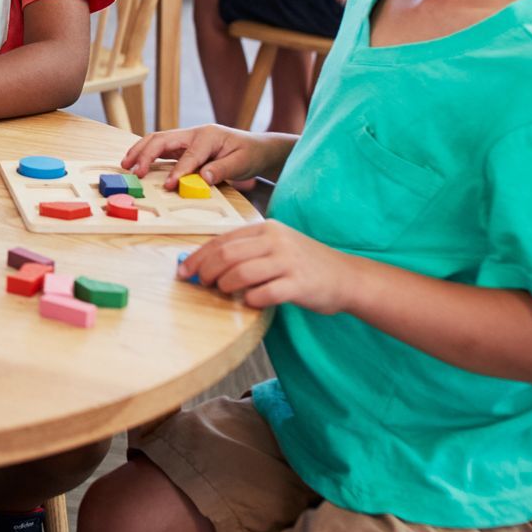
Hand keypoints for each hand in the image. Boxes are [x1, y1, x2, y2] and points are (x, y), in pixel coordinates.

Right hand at [121, 124, 279, 189]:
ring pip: (156, 140)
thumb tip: (202, 180)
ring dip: (140, 151)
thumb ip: (221, 170)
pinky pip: (160, 147)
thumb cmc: (250, 154)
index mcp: (208, 136)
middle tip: (135, 171)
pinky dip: (146, 153)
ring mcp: (186, 138)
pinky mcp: (183, 145)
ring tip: (127, 164)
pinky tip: (137, 162)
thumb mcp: (241, 163)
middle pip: (162, 139)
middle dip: (145, 154)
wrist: (256, 147)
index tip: (169, 185)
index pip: (189, 155)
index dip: (178, 171)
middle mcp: (193, 133)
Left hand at [180, 221, 360, 312]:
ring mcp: (288, 262)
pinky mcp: (299, 284)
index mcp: (266, 229)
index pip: (222, 240)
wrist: (347, 276)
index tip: (184, 271)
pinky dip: (251, 299)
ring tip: (223, 292)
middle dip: (206, 271)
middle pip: (227, 255)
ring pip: (241, 272)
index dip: (198, 257)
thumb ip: (246, 250)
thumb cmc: (304, 264)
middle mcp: (276, 241)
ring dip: (225, 285)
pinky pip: (265, 293)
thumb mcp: (276, 246)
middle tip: (200, 284)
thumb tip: (206, 263)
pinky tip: (250, 302)